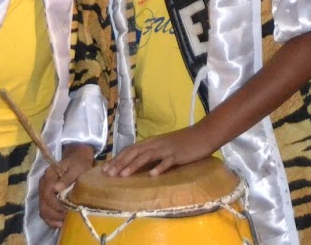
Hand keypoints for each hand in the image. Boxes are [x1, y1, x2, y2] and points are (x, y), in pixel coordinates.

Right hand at [39, 144, 95, 227]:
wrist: (77, 159)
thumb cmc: (79, 163)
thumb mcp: (77, 168)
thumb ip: (67, 178)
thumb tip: (56, 189)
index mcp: (49, 175)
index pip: (47, 194)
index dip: (56, 205)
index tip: (68, 210)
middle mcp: (43, 184)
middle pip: (43, 204)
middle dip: (56, 214)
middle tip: (68, 217)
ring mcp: (43, 191)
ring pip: (43, 210)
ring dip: (53, 218)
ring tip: (65, 222)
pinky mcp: (46, 197)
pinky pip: (45, 211)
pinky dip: (51, 219)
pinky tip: (60, 223)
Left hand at [100, 123, 217, 176]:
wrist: (204, 134)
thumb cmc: (184, 141)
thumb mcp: (164, 145)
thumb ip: (152, 152)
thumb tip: (137, 163)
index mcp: (152, 141)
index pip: (131, 149)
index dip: (118, 159)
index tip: (106, 169)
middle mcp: (156, 143)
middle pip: (135, 152)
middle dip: (120, 163)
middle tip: (108, 174)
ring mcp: (167, 149)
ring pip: (147, 156)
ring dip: (134, 166)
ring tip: (123, 175)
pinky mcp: (178, 155)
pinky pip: (167, 162)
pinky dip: (159, 167)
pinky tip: (152, 175)